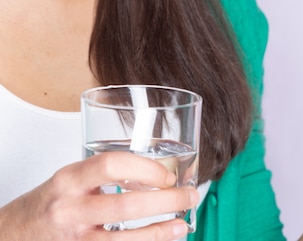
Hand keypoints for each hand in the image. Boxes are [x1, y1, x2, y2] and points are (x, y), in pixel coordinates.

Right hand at [0, 152, 197, 240]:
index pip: (111, 165)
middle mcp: (70, 209)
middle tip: (188, 196)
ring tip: (182, 226)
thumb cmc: (49, 204)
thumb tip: (156, 174)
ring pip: (124, 240)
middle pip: (125, 207)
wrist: (12, 235)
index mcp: (70, 179)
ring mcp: (74, 238)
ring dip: (160, 233)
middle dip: (165, 202)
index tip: (167, 175)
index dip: (146, 168)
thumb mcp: (72, 179)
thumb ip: (106, 175)